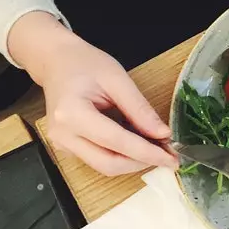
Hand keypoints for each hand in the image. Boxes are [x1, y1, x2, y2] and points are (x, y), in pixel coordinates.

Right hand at [9, 12, 177, 174]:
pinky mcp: (66, 147)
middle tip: (169, 156)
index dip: (147, 153)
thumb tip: (163, 134)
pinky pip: (98, 159)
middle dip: (142, 163)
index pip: (116, 142)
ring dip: (133, 162)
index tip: (172, 158)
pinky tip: (138, 145)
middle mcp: (63, 135)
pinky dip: (121, 156)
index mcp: (72, 114)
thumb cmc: (85, 64)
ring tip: (157, 149)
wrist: (56, 62)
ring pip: (103, 166)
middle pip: (108, 163)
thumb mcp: (118, 79)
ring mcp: (61, 144)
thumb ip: (140, 109)